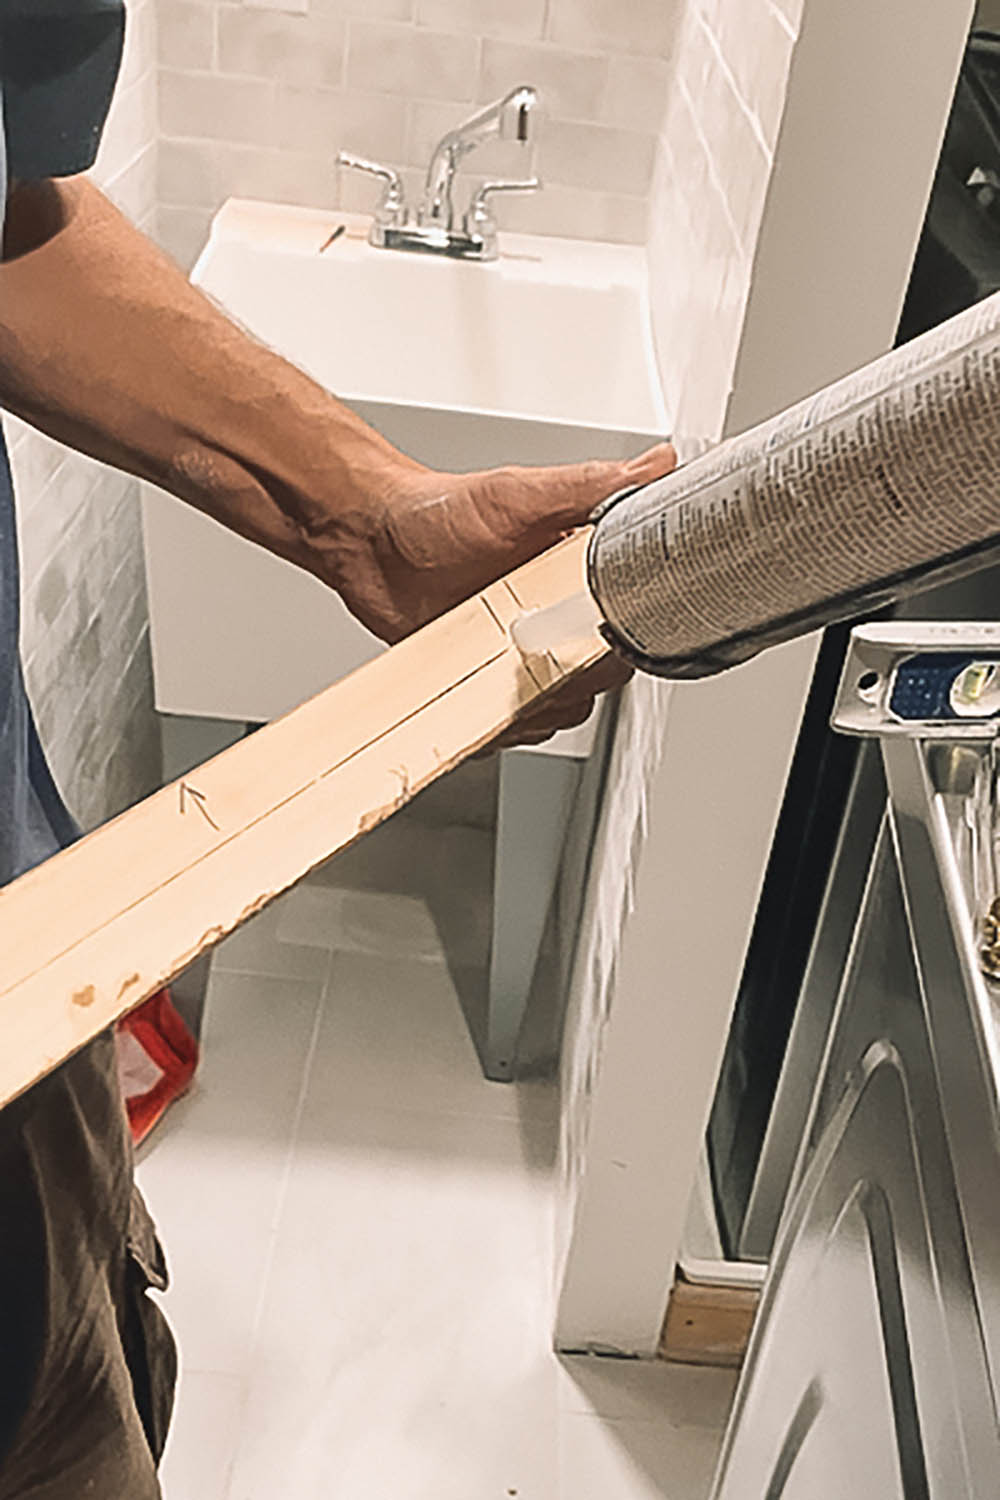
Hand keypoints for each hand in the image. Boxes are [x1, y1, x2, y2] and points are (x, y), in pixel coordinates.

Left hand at [304, 442, 676, 745]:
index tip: (606, 636)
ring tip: (509, 673)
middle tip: (544, 652)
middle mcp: (559, 617)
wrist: (370, 539)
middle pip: (603, 674)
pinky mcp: (488, 682)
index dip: (631, 638)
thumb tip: (655, 467)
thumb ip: (589, 486)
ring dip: (544, 706)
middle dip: (581, 677)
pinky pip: (513, 722)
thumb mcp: (521, 494)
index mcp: (582, 575)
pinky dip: (506, 725)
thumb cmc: (439, 511)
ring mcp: (523, 654)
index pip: (635, 623)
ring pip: (562, 705)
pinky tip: (487, 703)